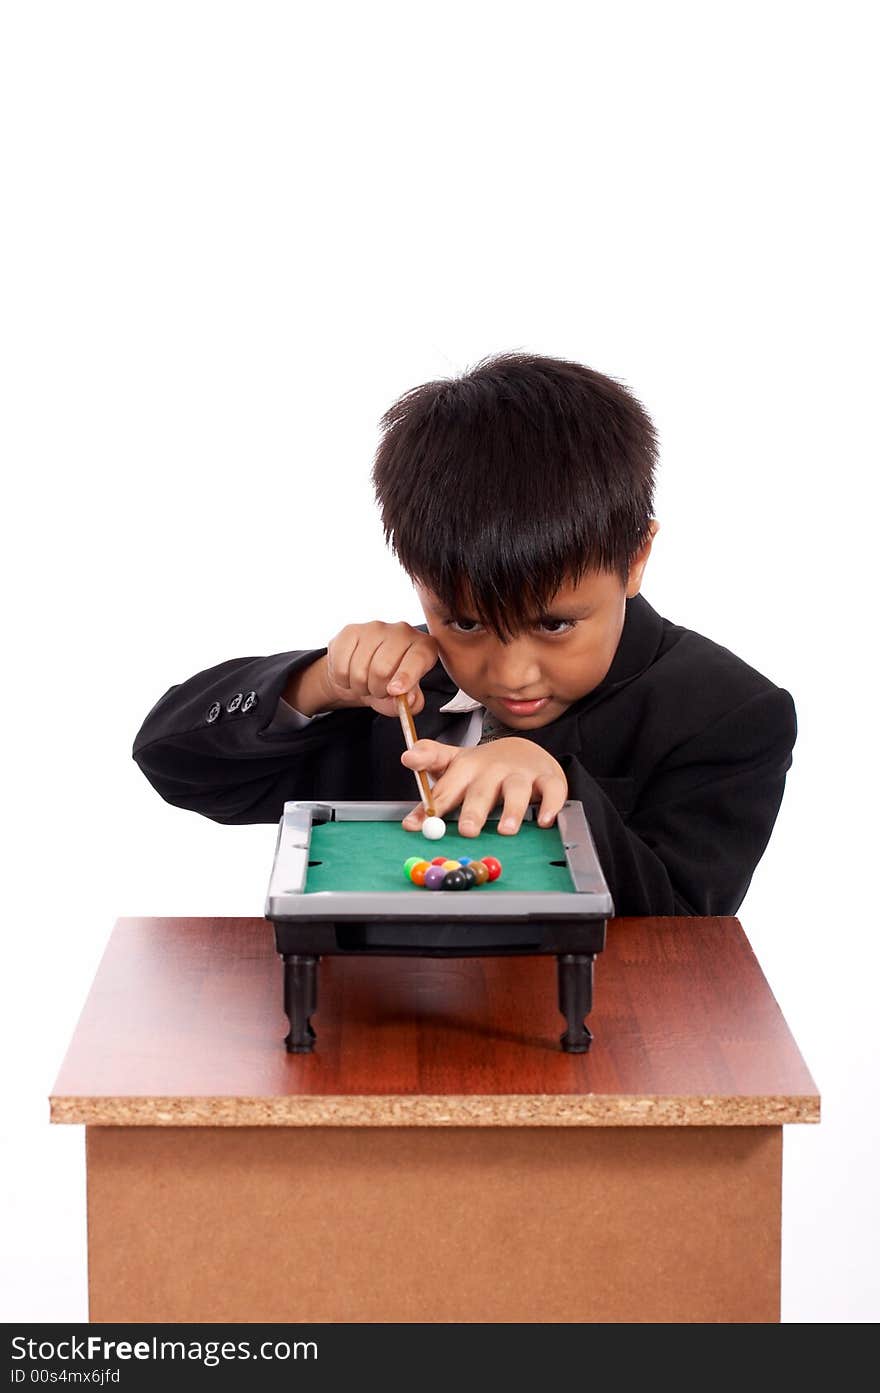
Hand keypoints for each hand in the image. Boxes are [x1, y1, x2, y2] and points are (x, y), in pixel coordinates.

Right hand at [317, 621, 438, 717]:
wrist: (365, 672)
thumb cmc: (392, 684)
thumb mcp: (406, 698)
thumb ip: (412, 703)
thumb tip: (409, 699)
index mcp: (423, 646)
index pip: (417, 658)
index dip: (406, 676)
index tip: (394, 691)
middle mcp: (402, 631)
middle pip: (382, 669)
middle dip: (377, 690)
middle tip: (379, 691)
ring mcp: (375, 628)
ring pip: (359, 670)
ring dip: (360, 687)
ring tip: (366, 683)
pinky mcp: (351, 631)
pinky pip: (341, 666)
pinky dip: (344, 680)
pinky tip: (352, 674)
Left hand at [400, 737, 567, 835]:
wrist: (522, 750)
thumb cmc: (483, 769)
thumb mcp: (454, 767)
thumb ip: (432, 780)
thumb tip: (408, 801)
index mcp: (465, 765)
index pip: (444, 778)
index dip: (427, 786)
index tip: (410, 778)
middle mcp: (492, 768)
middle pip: (481, 789)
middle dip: (474, 809)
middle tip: (468, 830)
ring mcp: (521, 772)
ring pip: (516, 790)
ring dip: (512, 810)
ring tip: (505, 830)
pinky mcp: (548, 778)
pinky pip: (551, 792)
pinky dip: (550, 806)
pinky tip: (544, 821)